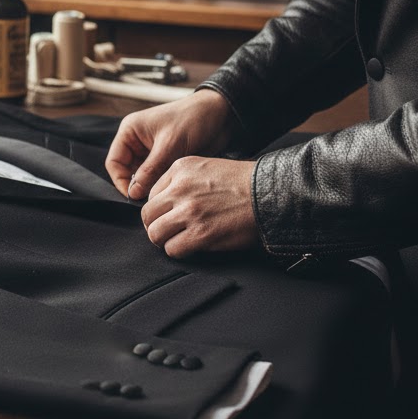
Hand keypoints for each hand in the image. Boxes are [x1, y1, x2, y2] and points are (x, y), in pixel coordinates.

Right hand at [105, 90, 237, 200]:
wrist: (221, 114)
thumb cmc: (193, 119)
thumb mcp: (169, 145)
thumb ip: (150, 171)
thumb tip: (133, 194)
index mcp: (130, 131)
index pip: (114, 162)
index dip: (121, 181)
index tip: (134, 197)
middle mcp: (137, 141)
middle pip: (126, 172)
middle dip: (137, 186)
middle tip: (150, 199)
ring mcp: (151, 151)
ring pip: (142, 177)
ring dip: (150, 185)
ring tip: (163, 193)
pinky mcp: (165, 158)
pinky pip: (156, 176)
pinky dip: (161, 184)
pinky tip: (171, 188)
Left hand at [141, 157, 257, 256]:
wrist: (269, 194)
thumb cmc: (243, 182)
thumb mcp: (206, 167)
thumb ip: (182, 180)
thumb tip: (163, 201)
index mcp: (180, 169)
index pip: (151, 194)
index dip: (159, 209)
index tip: (169, 215)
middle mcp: (180, 189)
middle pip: (148, 215)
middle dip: (156, 225)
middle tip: (168, 231)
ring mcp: (189, 212)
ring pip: (155, 233)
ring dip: (165, 240)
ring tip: (178, 240)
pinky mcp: (200, 234)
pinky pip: (172, 249)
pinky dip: (178, 251)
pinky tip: (190, 247)